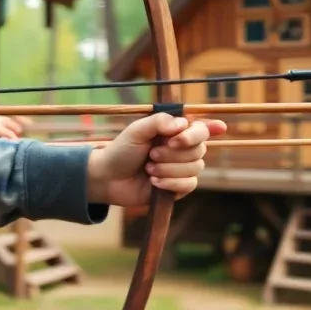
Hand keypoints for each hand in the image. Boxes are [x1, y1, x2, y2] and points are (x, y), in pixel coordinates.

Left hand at [85, 113, 226, 206]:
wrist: (109, 178)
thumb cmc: (122, 150)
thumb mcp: (137, 130)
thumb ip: (159, 122)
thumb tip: (183, 124)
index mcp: (176, 132)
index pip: (201, 129)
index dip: (199, 133)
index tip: (182, 139)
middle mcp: (183, 149)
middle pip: (199, 149)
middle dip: (173, 153)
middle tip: (151, 154)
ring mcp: (183, 169)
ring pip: (195, 167)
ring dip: (168, 168)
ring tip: (148, 168)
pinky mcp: (179, 187)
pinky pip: (189, 184)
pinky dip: (170, 183)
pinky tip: (153, 182)